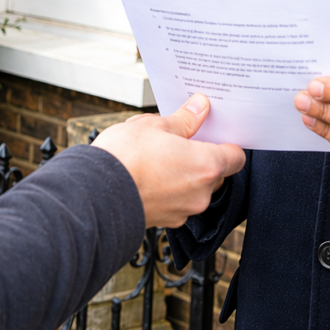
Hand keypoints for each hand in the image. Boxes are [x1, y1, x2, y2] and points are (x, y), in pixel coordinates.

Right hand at [93, 95, 245, 227]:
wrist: (93, 196)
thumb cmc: (125, 159)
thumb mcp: (155, 126)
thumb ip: (184, 119)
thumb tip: (200, 107)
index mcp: (206, 166)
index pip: (235, 157)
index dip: (227, 143)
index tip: (215, 133)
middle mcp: (200, 193)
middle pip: (215, 173)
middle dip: (200, 156)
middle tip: (178, 140)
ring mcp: (183, 211)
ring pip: (193, 187)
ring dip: (182, 173)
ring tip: (155, 155)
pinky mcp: (165, 222)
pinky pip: (176, 201)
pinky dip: (168, 189)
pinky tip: (147, 174)